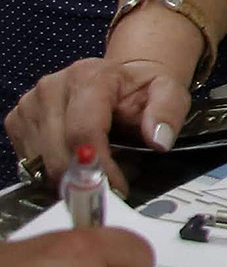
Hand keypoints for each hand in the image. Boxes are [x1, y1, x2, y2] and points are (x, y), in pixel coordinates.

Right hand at [7, 47, 193, 183]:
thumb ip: (168, 112)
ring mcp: (30, 105)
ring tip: (98, 169)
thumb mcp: (168, 93)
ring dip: (70, 177)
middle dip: (85, 178)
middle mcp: (52, 88)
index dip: (98, 167)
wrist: (120, 79)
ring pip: (42, 162)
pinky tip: (77, 163)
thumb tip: (158, 140)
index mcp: (88, 77)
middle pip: (58, 152)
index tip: (116, 189)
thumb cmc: (141, 90)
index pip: (83, 132)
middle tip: (111, 187)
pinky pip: (31, 162)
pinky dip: (54, 172)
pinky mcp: (18, 121)